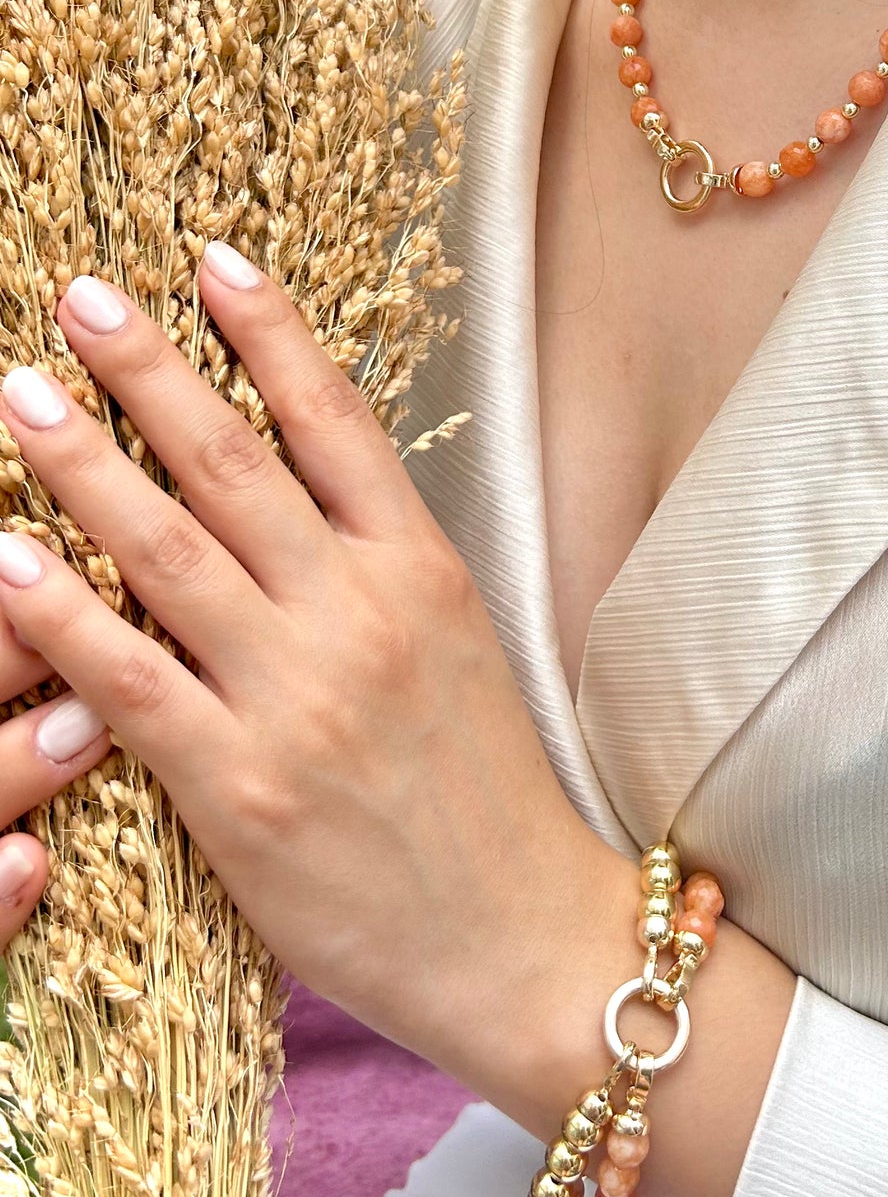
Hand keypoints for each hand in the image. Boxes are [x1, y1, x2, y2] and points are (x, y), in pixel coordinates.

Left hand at [0, 246, 632, 1094]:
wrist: (526, 938)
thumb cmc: (486, 798)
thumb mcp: (458, 650)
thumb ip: (374, 571)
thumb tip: (284, 498)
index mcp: (421, 569)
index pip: (334, 419)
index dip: (269, 331)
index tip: (211, 258)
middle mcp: (361, 612)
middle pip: (236, 462)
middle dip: (149, 370)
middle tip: (81, 295)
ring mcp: (300, 696)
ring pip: (171, 550)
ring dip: (83, 463)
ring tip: (19, 393)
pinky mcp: (242, 788)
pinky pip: (135, 681)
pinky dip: (64, 615)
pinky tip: (9, 560)